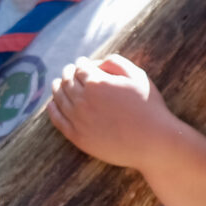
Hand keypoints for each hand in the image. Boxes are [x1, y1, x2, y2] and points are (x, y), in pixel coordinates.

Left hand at [46, 54, 174, 169]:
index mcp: (96, 83)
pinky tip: (53, 103)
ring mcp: (78, 120)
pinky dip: (53, 109)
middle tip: (69, 71)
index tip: (82, 63)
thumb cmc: (149, 107)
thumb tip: (98, 62)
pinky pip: (58, 120)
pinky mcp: (78, 137)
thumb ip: (116, 63)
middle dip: (68, 73)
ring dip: (57, 87)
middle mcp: (82, 100)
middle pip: (67, 81)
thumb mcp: (138, 76)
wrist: (152, 143)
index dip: (81, 63)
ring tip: (58, 83)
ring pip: (59, 98)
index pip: (80, 68)